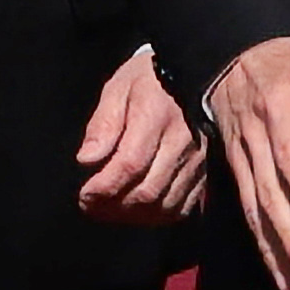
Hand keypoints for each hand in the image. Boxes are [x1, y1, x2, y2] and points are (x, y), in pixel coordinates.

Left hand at [73, 43, 205, 225]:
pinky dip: (158, 217)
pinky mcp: (205, 172)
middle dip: (114, 207)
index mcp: (156, 116)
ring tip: (110, 211)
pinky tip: (137, 212)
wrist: (194, 73)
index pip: (130, 164)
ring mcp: (197, 160)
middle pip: (148, 191)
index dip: (104, 187)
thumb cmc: (148, 80)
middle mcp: (182, 142)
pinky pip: (183, 207)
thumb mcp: (118, 89)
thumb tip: (86, 159)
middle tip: (91, 206)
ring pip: (165, 205)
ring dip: (133, 216)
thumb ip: (103, 124)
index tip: (84, 195)